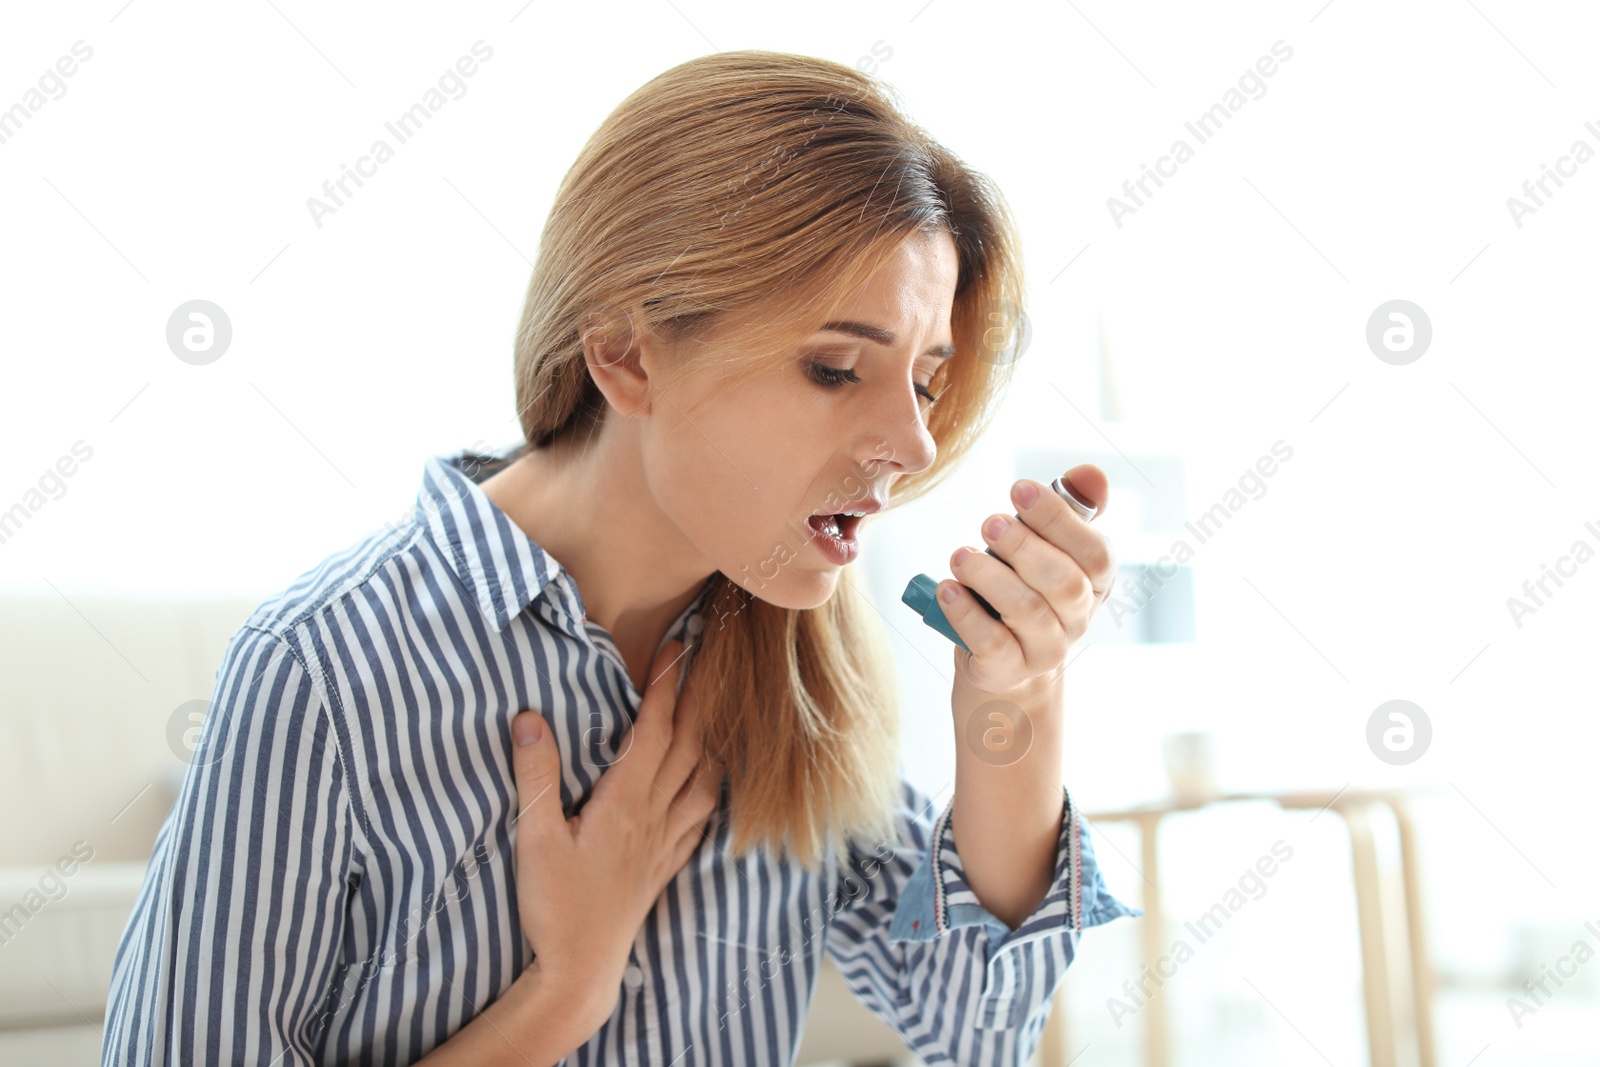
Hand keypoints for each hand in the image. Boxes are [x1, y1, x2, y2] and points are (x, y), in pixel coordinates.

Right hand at [507, 638, 723, 1031]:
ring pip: (704, 778)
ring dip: (714, 739)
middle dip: (700, 698)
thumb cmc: (555, 906)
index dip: (666, 685)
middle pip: (689, 746)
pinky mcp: (667, 865)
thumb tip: (530, 718)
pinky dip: (713, 786)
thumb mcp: (535, 839)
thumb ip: (535, 777)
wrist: (580, 972)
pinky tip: (714, 781)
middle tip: (711, 658)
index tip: (677, 646)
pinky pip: (703, 815)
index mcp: (625, 804)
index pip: (654, 731)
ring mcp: (667, 842)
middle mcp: (655, 817)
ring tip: (721, 710)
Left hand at [939, 464, 1115, 693]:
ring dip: (989, 576)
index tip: (1020, 488)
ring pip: (1027, 611)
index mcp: (1095, 582)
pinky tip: (948, 589)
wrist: (1006, 668)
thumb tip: (1090, 473)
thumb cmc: (1026, 592)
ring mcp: (1045, 650)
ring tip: (960, 555)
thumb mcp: (1050, 551)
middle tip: (988, 522)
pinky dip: (966, 613)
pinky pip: (992, 643)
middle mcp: (1078, 619)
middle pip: (1063, 582)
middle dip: (1023, 546)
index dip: (1059, 519)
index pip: (1095, 552)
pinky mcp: (1008, 670)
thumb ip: (1070, 510)